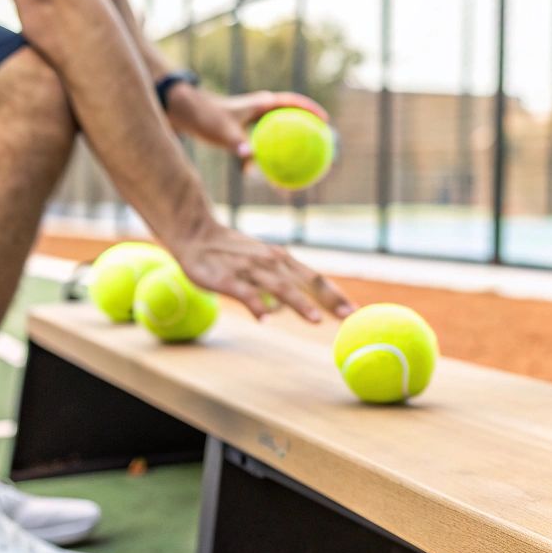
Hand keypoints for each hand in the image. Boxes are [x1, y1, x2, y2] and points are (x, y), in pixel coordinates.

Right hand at [163, 220, 354, 322]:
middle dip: (328, 300)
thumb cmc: (234, 252)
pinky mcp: (226, 279)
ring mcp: (249, 270)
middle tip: (348, 317)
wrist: (196, 232)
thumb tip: (305, 307)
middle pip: (305, 283)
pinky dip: (255, 305)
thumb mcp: (265, 263)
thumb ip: (285, 283)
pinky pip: (244, 293)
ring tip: (315, 320)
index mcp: (282, 261)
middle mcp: (272, 263)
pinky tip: (264, 319)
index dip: (335, 295)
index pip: (315, 278)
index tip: (354, 312)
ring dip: (298, 303)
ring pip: (279, 288)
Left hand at [167, 86, 329, 166]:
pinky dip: (268, 159)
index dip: (311, 110)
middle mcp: (260, 111)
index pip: (293, 102)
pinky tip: (270, 177)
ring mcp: (254, 123)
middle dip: (307, 129)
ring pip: (278, 134)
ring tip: (303, 164)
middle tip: (322, 144)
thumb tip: (251, 159)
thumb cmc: (205, 116)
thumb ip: (238, 143)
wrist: (185, 114)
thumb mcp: (222, 130)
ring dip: (290, 147)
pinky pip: (263, 147)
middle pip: (291, 119)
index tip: (325, 121)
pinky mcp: (245, 134)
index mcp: (261, 104)